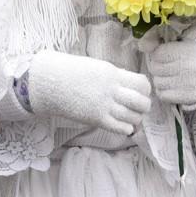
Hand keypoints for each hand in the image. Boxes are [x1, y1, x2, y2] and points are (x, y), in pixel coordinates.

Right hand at [26, 50, 151, 135]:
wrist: (50, 82)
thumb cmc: (70, 72)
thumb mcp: (96, 67)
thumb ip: (113, 76)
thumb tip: (128, 84)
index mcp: (113, 74)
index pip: (142, 84)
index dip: (145, 90)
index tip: (140, 93)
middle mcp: (112, 89)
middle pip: (142, 102)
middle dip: (143, 107)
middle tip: (138, 108)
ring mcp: (104, 105)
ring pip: (134, 117)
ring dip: (135, 119)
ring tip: (130, 119)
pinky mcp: (96, 118)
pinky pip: (121, 128)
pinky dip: (126, 129)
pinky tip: (123, 127)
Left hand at [147, 38, 195, 109]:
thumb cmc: (185, 58)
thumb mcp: (175, 44)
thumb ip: (157, 42)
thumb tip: (142, 44)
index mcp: (189, 49)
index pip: (158, 53)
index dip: (156, 55)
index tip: (164, 57)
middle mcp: (192, 66)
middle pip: (156, 68)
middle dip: (156, 68)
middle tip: (165, 68)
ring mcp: (192, 83)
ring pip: (158, 82)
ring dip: (159, 80)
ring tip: (168, 77)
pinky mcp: (189, 96)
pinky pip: (163, 95)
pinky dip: (163, 91)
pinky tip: (171, 87)